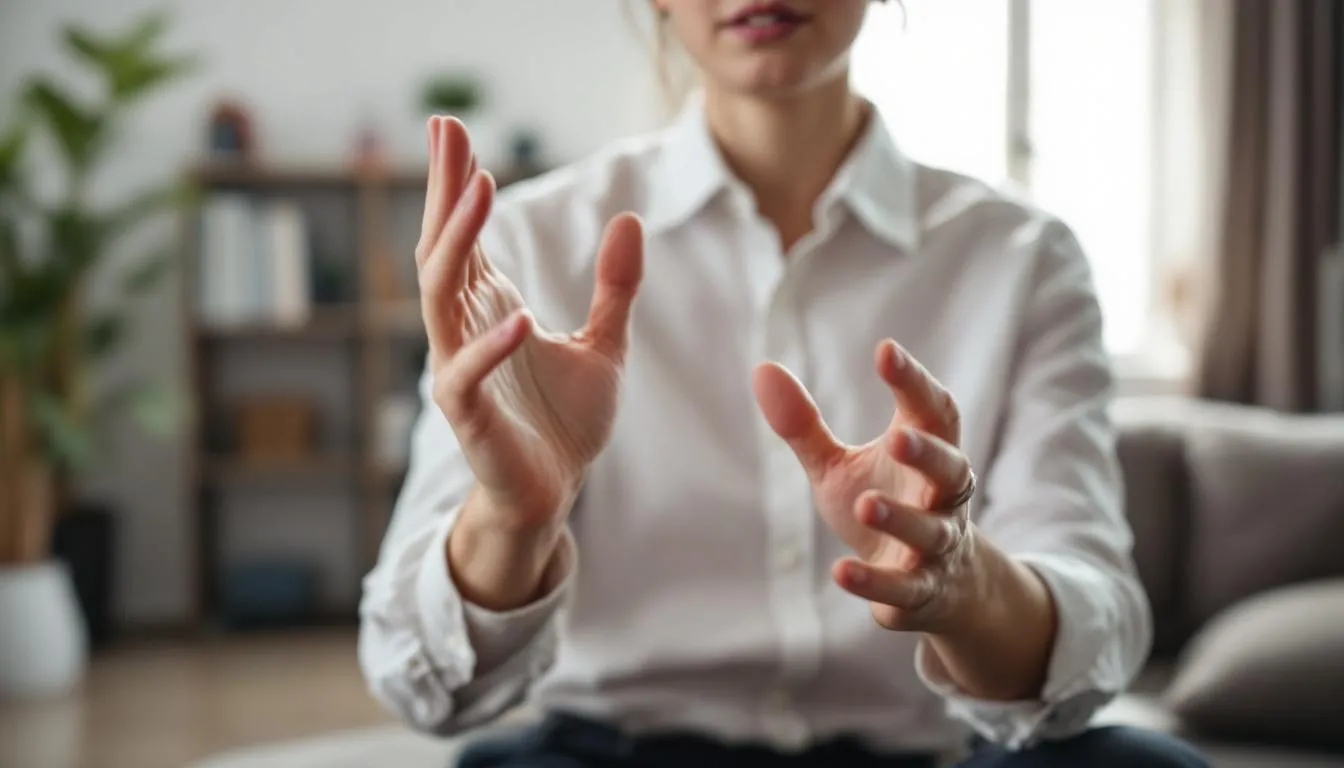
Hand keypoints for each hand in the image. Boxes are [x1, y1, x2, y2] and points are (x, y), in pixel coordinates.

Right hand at [418, 116, 643, 528]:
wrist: (556, 492)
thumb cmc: (566, 420)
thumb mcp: (604, 343)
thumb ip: (614, 286)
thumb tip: (630, 220)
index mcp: (489, 306)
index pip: (464, 233)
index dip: (457, 182)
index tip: (454, 127)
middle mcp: (464, 329)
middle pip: (442, 246)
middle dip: (445, 189)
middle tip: (447, 129)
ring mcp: (460, 369)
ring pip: (440, 295)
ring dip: (457, 242)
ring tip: (477, 189)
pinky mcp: (468, 416)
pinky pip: (467, 375)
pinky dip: (489, 348)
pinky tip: (519, 318)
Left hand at [752, 340, 983, 634]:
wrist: (933, 590)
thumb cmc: (882, 505)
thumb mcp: (838, 467)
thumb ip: (805, 425)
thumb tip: (762, 368)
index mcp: (926, 455)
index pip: (934, 412)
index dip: (915, 382)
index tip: (886, 351)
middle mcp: (942, 498)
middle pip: (951, 470)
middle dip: (928, 454)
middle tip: (898, 438)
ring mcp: (936, 549)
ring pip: (930, 532)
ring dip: (901, 518)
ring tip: (866, 503)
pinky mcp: (920, 593)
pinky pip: (903, 589)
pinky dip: (875, 583)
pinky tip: (841, 572)